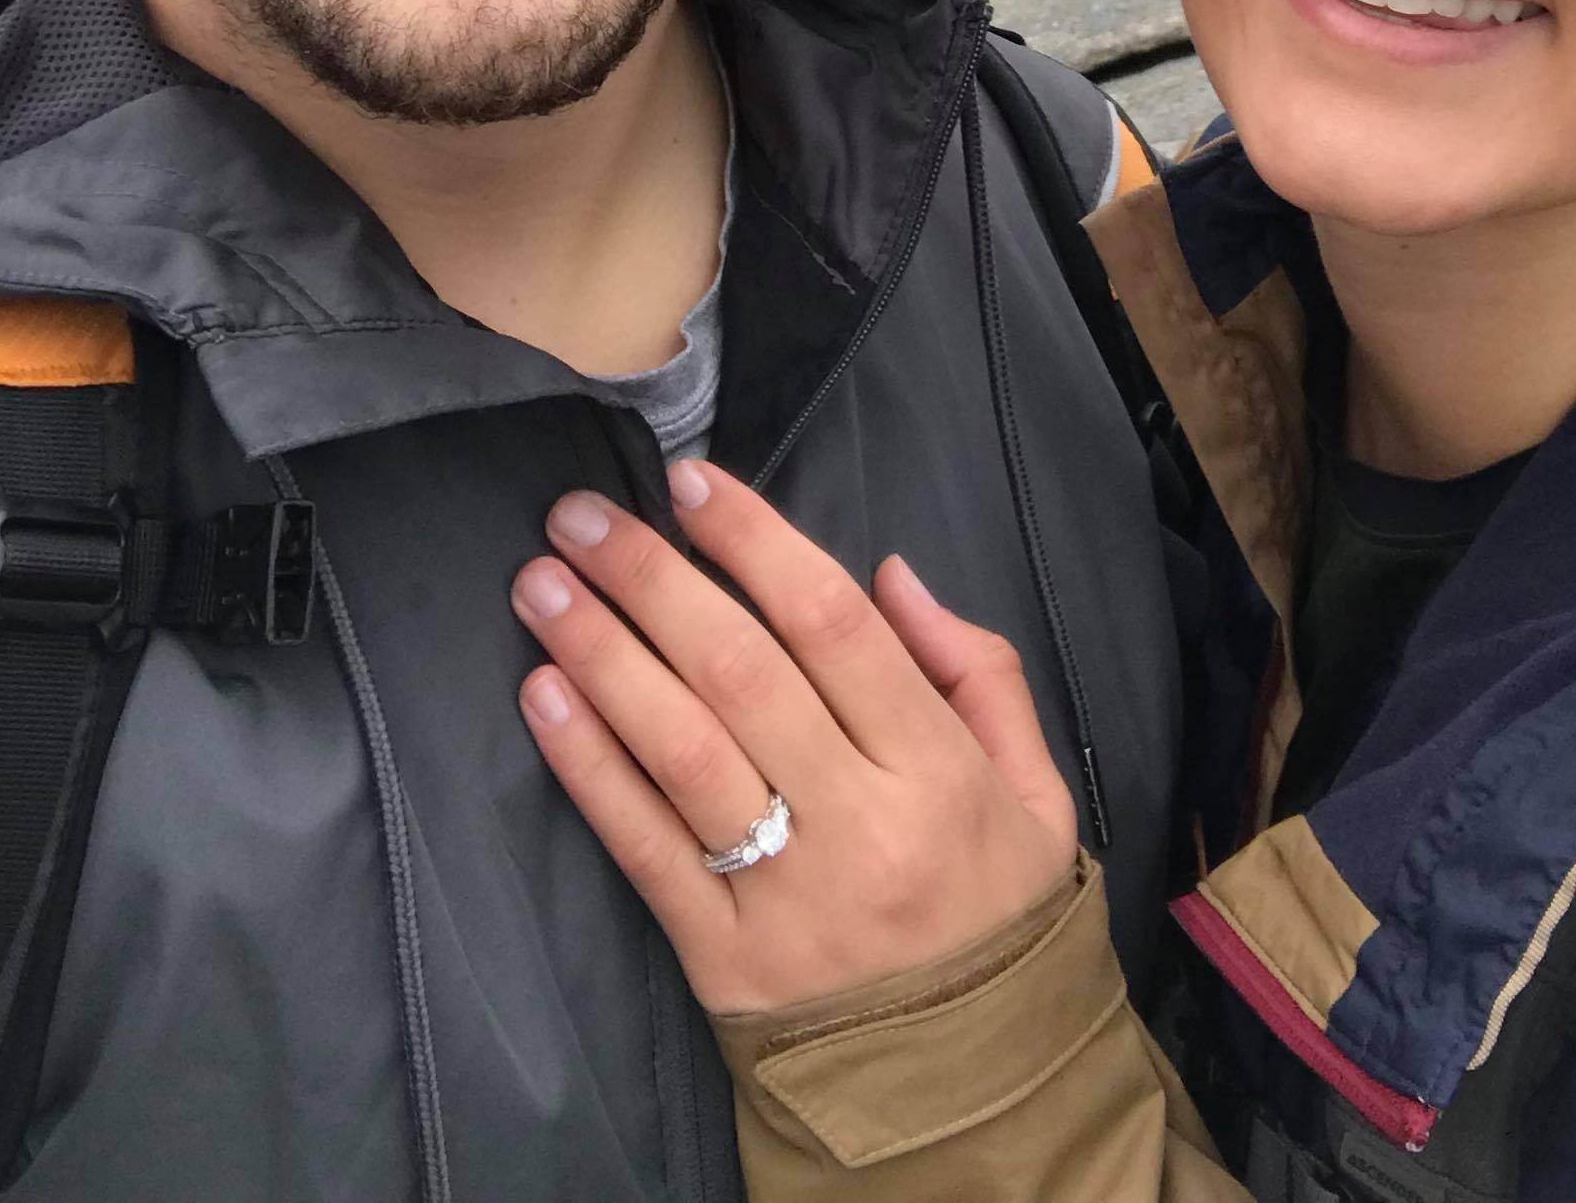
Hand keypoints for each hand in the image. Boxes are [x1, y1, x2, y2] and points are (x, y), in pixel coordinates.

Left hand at [511, 459, 1078, 1015]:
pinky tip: (544, 697)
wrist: (974, 1092)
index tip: (691, 483)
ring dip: (602, 656)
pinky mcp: (721, 960)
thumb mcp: (1034, 790)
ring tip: (541, 586)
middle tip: (579, 515)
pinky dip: (588, 768)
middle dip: (653, 580)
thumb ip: (977, 672)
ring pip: (682, 752)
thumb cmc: (997, 914)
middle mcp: (860, 825)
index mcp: (938, 772)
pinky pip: (644, 849)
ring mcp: (784, 897)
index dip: (756, 543)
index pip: (834, 627)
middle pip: (741, 674)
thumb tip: (889, 572)